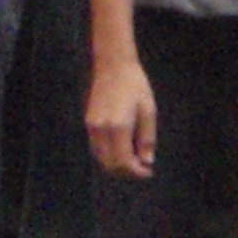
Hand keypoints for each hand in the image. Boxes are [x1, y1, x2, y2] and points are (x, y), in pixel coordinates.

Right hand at [85, 56, 156, 177]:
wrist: (113, 66)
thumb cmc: (135, 86)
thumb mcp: (148, 111)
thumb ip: (147, 138)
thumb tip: (147, 161)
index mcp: (119, 127)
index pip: (124, 161)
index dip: (137, 172)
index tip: (148, 171)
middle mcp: (102, 130)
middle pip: (110, 164)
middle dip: (127, 171)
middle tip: (142, 168)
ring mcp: (93, 127)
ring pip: (101, 158)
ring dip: (117, 164)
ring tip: (134, 160)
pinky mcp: (89, 123)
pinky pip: (97, 148)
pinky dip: (109, 155)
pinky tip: (122, 149)